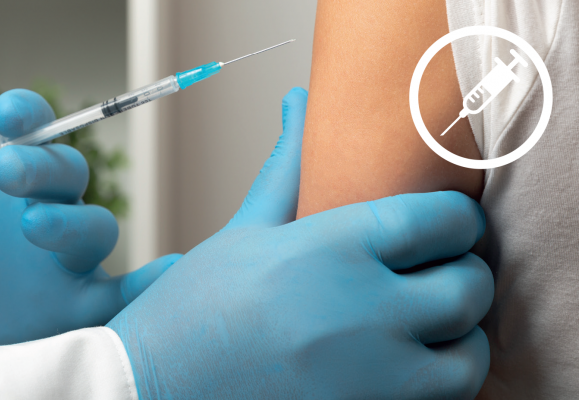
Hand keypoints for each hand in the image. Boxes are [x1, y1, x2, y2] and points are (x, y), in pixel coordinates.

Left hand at [0, 89, 179, 364]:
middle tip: (4, 171)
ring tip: (32, 226)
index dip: (26, 116)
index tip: (7, 115)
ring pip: (95, 227)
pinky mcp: (74, 303)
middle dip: (42, 165)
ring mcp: (63, 257)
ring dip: (72, 221)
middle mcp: (42, 206)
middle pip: (67, 173)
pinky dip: (148, 284)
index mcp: (2, 174)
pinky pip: (121, 293)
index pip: (28, 131)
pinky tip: (166, 275)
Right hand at [107, 88, 492, 398]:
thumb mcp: (246, 231)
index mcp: (333, 248)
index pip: (446, 220)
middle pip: (469, 284)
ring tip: (419, 325)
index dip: (456, 220)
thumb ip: (290, 167)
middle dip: (460, 275)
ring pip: (468, 352)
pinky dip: (436, 381)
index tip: (443, 226)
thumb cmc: (194, 312)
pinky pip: (444, 399)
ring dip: (455, 335)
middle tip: (432, 275)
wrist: (155, 390)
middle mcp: (362, 312)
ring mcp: (371, 378)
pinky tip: (400, 364)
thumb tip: (299, 102)